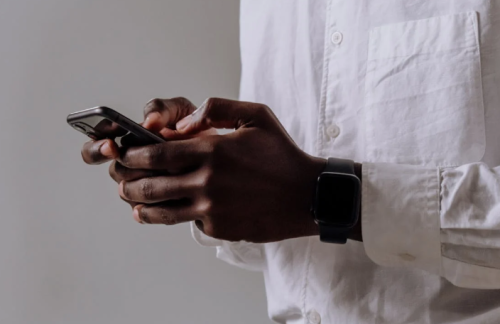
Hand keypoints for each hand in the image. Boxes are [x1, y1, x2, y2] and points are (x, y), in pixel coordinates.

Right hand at [80, 97, 216, 207]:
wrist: (221, 153)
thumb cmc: (193, 127)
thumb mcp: (180, 110)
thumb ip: (162, 109)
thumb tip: (148, 121)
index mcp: (128, 140)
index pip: (96, 146)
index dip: (97, 148)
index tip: (110, 145)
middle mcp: (129, 165)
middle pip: (116, 172)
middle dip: (132, 167)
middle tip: (150, 161)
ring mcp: (141, 188)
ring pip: (131, 192)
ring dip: (150, 183)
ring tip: (176, 173)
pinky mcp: (156, 206)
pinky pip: (148, 210)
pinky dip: (161, 201)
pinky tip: (178, 192)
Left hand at [117, 98, 325, 242]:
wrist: (307, 196)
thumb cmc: (282, 154)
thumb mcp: (256, 116)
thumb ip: (216, 109)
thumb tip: (181, 125)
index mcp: (212, 150)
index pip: (156, 154)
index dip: (132, 155)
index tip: (124, 154)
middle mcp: (207, 182)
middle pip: (150, 185)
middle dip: (127, 182)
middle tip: (121, 180)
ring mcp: (212, 209)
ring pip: (161, 211)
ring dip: (140, 205)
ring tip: (133, 201)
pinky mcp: (219, 229)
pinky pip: (186, 223)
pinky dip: (175, 216)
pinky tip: (168, 212)